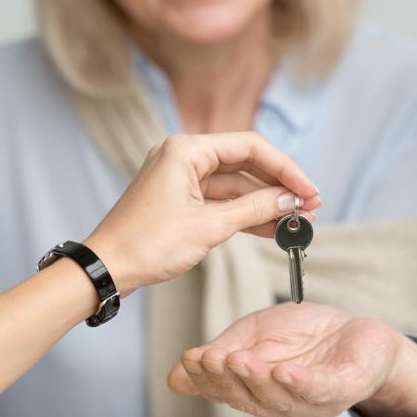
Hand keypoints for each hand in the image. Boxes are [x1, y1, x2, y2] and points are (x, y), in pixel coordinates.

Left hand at [84, 132, 320, 293]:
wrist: (106, 270)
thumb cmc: (146, 245)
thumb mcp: (208, 227)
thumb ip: (254, 209)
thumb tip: (290, 201)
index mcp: (186, 149)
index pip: (250, 146)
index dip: (285, 169)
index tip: (309, 191)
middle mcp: (184, 157)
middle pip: (245, 163)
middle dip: (278, 186)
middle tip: (310, 207)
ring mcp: (181, 179)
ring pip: (235, 186)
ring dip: (265, 203)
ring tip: (297, 221)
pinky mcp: (180, 201)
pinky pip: (221, 202)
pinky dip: (245, 214)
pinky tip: (272, 229)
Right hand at [167, 303, 416, 416]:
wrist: (358, 330)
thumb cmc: (306, 336)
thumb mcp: (254, 336)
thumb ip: (220, 353)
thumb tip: (175, 377)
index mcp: (257, 395)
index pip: (225, 391)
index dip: (206, 378)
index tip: (191, 359)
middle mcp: (282, 406)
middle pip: (248, 399)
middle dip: (226, 379)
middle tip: (210, 358)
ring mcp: (313, 402)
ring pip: (279, 399)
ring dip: (256, 381)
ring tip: (238, 359)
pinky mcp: (343, 389)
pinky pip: (319, 390)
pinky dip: (299, 383)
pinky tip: (282, 370)